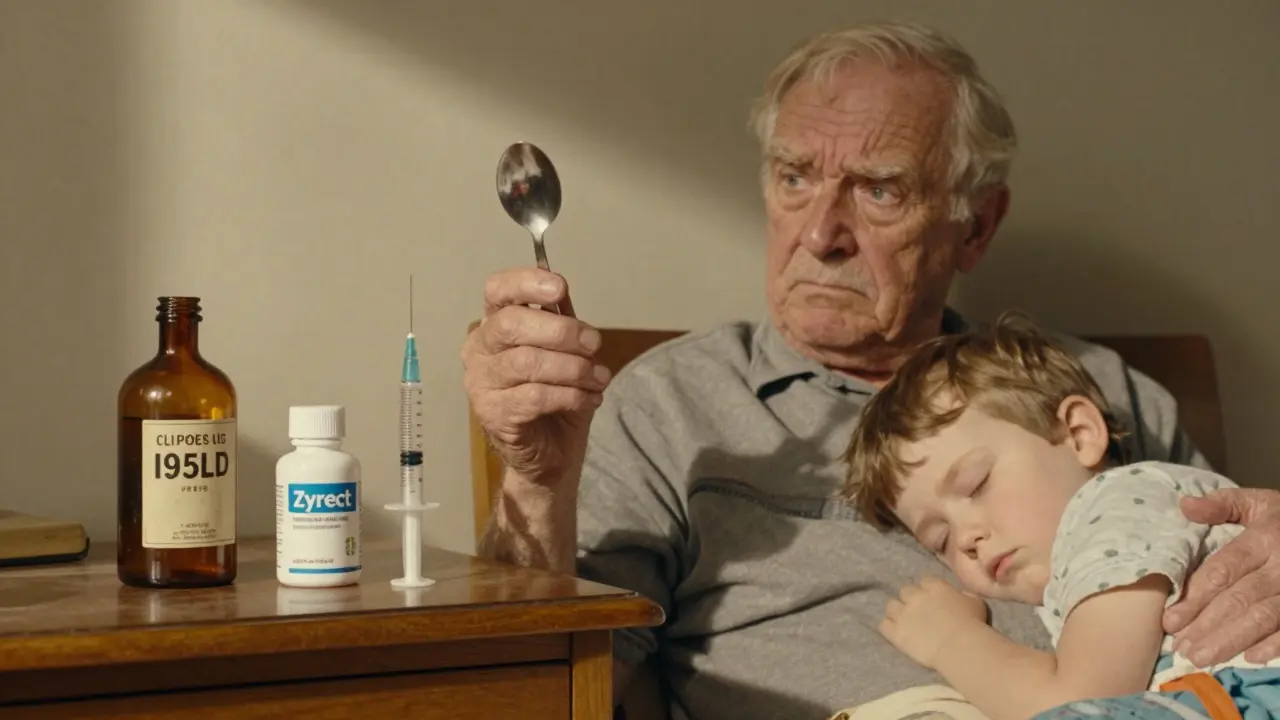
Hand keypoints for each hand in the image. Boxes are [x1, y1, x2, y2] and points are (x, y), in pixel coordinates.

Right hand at [461, 268, 610, 485]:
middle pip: (512, 324)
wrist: (551, 453)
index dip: (526, 283)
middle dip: (562, 331)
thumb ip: (560, 320)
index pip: (497, 291)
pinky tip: (588, 399)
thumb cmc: (555, 396)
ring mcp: (481, 383)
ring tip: (598, 378)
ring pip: (527, 362)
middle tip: (594, 343)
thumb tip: (561, 291)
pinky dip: (570, 395)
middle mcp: (479, 350)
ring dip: (574, 368)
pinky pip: (535, 397)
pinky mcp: (493, 414)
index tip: (559, 288)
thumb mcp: (564, 352)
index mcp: (494, 325)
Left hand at [880, 576, 987, 668]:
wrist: (959, 646)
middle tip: (919, 613)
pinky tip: (897, 634)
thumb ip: (964, 595)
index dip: (928, 592)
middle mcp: (915, 595)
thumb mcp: (975, 602)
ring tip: (905, 623)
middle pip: (905, 591)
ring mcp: (903, 613)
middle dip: (910, 600)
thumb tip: (961, 595)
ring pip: (891, 606)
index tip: (933, 602)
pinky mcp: (895, 631)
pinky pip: (883, 625)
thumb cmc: (972, 624)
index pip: (925, 582)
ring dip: (897, 613)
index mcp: (934, 586)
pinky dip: (889, 628)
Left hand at [1165, 487, 1279, 664]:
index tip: (1170, 619)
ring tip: (1202, 658)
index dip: (1196, 597)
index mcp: (1263, 539)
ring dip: (1231, 641)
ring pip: (1263, 618)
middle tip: (1181, 648)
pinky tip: (1250, 658)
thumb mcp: (1256, 503)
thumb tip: (1184, 506)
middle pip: (1240, 599)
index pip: (1224, 570)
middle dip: (1207, 626)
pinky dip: (1274, 645)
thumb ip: (1221, 505)